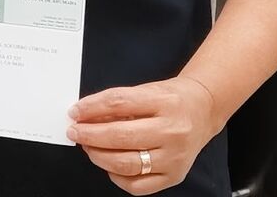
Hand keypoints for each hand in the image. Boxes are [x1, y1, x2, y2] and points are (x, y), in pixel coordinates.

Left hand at [68, 76, 219, 192]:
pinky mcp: (174, 176)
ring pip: (127, 163)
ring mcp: (174, 157)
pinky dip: (117, 177)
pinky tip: (109, 165)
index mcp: (163, 102)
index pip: (118, 103)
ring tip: (88, 147)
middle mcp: (171, 131)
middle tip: (74, 132)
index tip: (74, 112)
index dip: (90, 108)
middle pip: (121, 136)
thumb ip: (116, 103)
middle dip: (90, 135)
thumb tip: (84, 115)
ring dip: (99, 156)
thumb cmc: (169, 100)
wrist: (202, 111)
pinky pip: (139, 185)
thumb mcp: (144, 91)